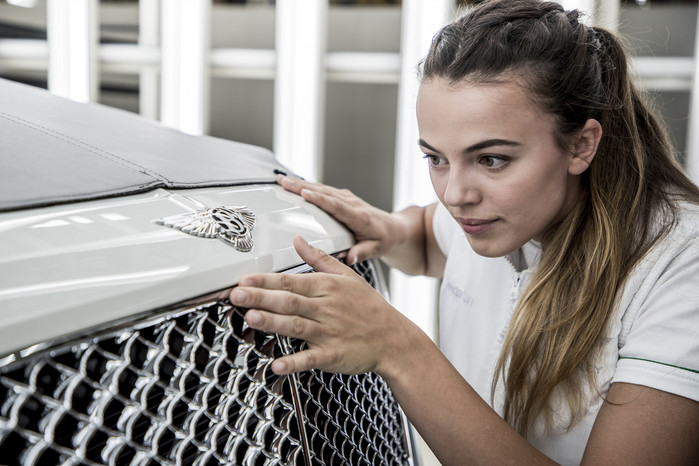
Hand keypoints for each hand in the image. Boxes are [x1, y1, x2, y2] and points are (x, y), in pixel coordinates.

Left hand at [228, 235, 409, 375]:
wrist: (394, 339)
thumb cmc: (369, 307)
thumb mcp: (347, 276)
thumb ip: (319, 258)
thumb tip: (298, 239)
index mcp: (327, 287)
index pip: (290, 280)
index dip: (265, 279)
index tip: (243, 278)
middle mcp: (325, 308)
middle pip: (289, 300)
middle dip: (261, 297)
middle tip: (236, 294)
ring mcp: (329, 332)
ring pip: (296, 325)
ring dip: (272, 322)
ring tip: (250, 318)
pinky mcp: (333, 355)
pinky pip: (311, 359)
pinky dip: (294, 362)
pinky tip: (276, 365)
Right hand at [277, 175, 402, 265]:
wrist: (394, 229)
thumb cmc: (385, 239)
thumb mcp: (377, 250)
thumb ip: (362, 252)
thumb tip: (351, 257)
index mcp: (359, 217)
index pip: (337, 206)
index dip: (320, 200)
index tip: (304, 194)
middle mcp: (352, 204)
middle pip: (324, 193)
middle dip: (302, 187)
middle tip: (283, 183)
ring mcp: (347, 199)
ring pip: (322, 188)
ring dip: (301, 184)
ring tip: (282, 181)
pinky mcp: (343, 198)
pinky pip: (323, 190)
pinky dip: (308, 186)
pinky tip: (294, 184)